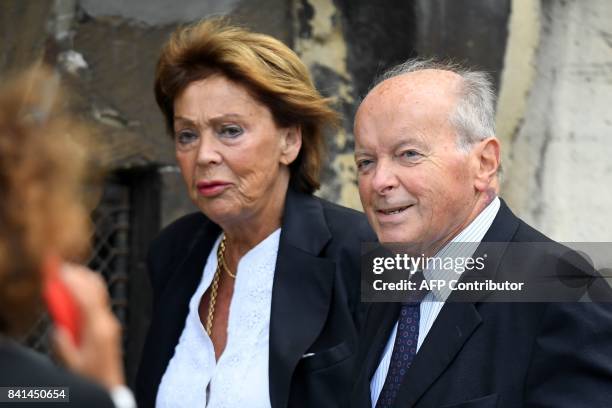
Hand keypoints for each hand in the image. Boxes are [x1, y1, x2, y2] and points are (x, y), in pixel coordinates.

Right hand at [52, 263, 124, 389]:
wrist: (110, 385)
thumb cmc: (93, 377)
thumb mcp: (73, 364)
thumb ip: (64, 345)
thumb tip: (57, 327)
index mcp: (99, 330)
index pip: (87, 300)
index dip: (74, 283)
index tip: (61, 272)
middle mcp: (108, 321)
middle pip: (97, 290)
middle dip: (80, 275)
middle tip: (62, 267)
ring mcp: (110, 321)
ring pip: (99, 293)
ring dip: (84, 280)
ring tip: (68, 273)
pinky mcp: (108, 323)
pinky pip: (98, 300)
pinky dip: (86, 290)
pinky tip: (75, 289)